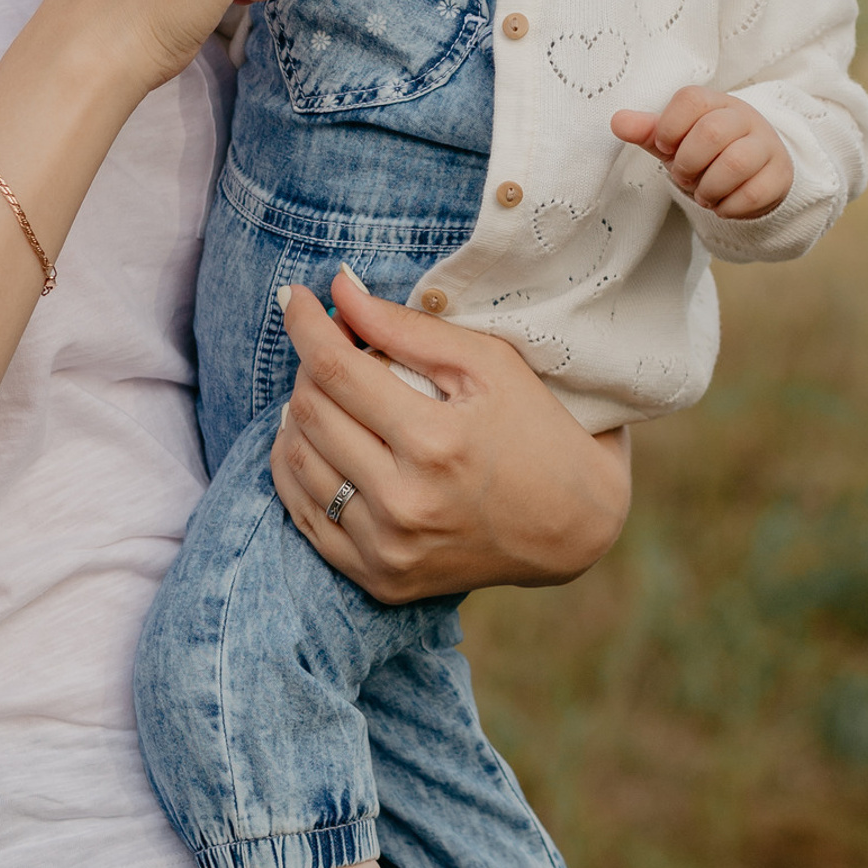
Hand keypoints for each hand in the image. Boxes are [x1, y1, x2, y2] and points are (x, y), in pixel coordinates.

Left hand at [270, 268, 630, 603]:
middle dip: (308, 363)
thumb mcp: (487, 363)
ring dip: (297, 412)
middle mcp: (405, 502)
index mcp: (435, 443)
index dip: (306, 324)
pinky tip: (314, 438)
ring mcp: (388, 548)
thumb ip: (406, 326)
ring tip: (322, 388)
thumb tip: (339, 288)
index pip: (336, 369)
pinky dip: (296, 468)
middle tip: (329, 344)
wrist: (573, 528)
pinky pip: (305, 516)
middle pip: (312, 412)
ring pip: (296, 462)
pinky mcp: (380, 579)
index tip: (294, 296)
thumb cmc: (536, 429)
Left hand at [611, 87, 791, 218]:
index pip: (690, 100)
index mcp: (714, 103)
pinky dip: (730, 207)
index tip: (665, 148)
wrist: (750, 171)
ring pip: (736, 162)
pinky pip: (755, 193)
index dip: (670, 128)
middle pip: (713, 132)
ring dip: (709, 187)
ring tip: (703, 194)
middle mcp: (744, 118)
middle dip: (688, 162)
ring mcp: (766, 145)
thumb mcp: (673, 139)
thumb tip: (618, 122)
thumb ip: (647, 131)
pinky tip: (723, 205)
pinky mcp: (780, 175)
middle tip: (684, 176)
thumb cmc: (704, 151)